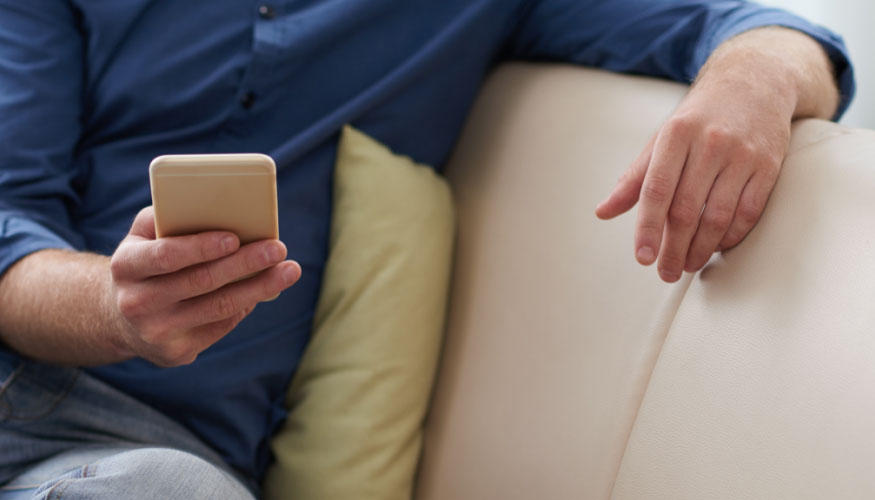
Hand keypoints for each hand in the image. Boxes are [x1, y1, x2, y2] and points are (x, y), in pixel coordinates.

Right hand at [108, 206, 300, 365]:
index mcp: (125, 266)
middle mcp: (136, 302)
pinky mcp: (175, 353)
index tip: (234, 238)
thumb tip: (218, 208)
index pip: (166, 256)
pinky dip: (247, 304)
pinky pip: (221, 325)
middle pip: (202, 281)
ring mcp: (156, 332)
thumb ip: (169, 216)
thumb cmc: (146, 261)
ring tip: (289, 270)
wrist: (121, 317)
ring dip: (260, 288)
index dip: (201, 247)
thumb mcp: (143, 236)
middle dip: (245, 264)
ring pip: (219, 307)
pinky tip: (266, 289)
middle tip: (278, 248)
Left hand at [595, 27, 837, 282]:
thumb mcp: (661, 140)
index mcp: (676, 135)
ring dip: (701, 248)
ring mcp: (742, 154)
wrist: (754, 82)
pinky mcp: (769, 165)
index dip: (648, 228)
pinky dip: (731, 236)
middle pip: (687, 209)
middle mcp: (709, 143)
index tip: (643, 257)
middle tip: (665, 272)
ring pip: (718, 215)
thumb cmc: (698, 118)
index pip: (657, 190)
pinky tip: (717, 247)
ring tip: (687, 265)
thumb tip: (602, 212)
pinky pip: (748, 211)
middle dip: (674, 248)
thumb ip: (634, 178)